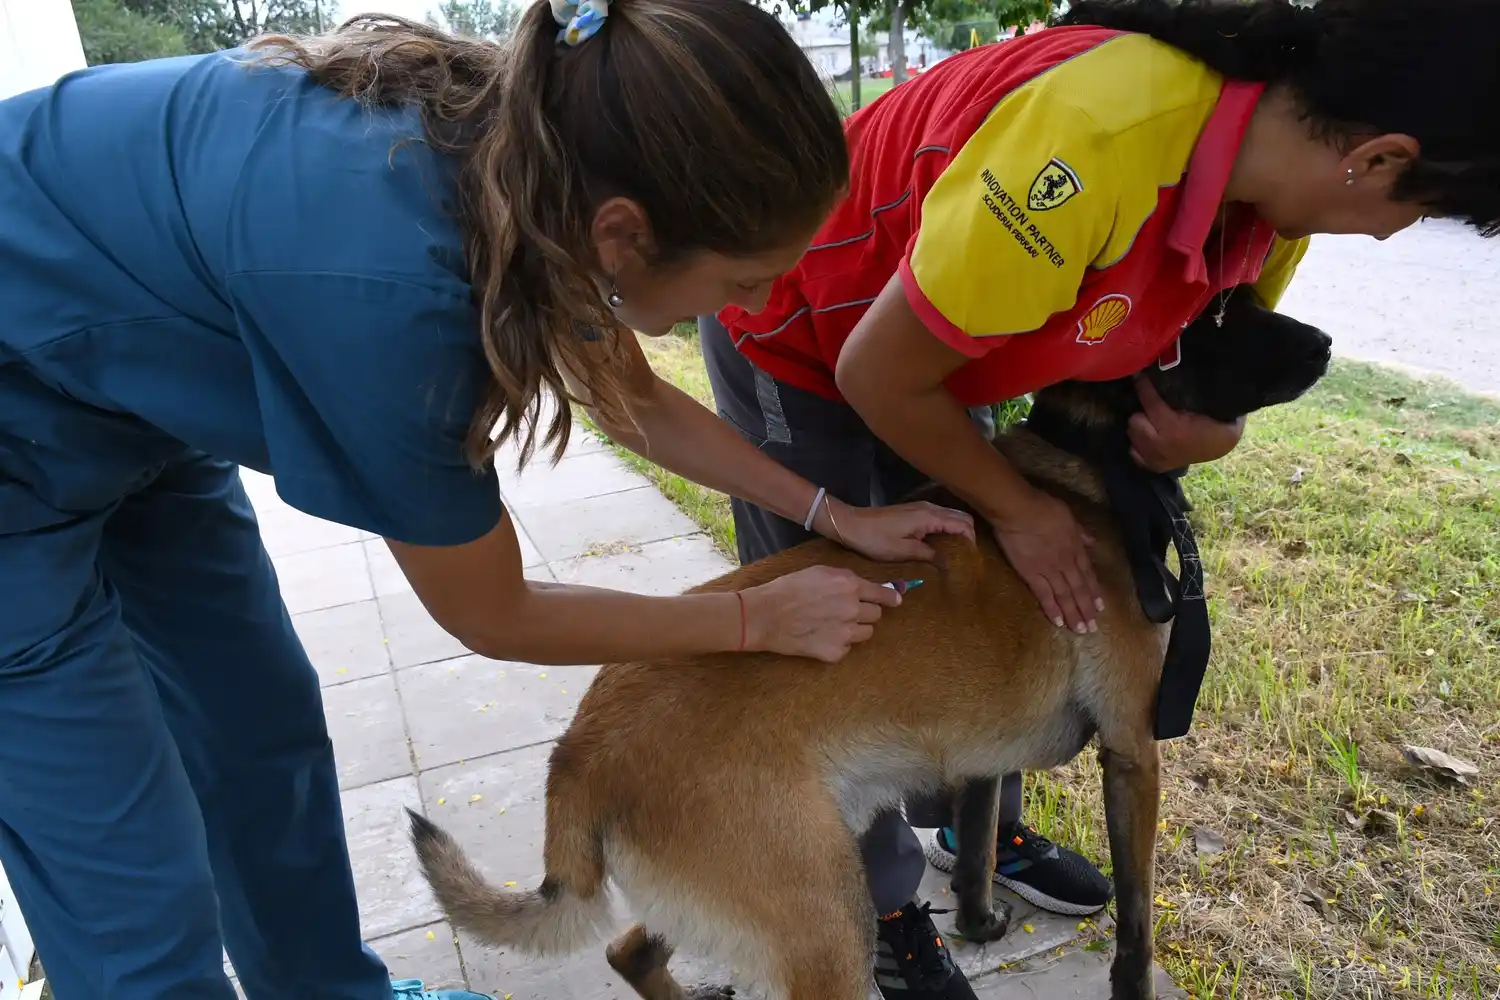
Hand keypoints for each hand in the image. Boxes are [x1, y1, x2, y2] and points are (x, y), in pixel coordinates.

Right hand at [740, 566, 902, 661]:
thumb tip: (867, 587)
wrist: (764, 615)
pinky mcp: (835, 652)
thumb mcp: (818, 572)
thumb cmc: (787, 589)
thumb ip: (845, 579)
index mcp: (849, 585)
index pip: (883, 594)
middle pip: (876, 614)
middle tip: (845, 611)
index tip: (895, 600)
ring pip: (866, 633)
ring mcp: (845, 633)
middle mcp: (852, 608)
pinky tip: (821, 636)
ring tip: (833, 624)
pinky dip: (839, 643)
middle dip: (864, 612)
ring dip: (855, 628)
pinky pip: (848, 648)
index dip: (890, 597)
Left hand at [819, 498, 975, 561]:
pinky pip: (940, 516)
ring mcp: (921, 507)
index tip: (972, 558)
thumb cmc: (876, 539)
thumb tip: (950, 563)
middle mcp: (929, 508)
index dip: (971, 540)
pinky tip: (942, 544)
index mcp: (929, 517)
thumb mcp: (903, 551)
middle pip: (961, 517)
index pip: (963, 524)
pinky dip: (947, 528)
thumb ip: (929, 555)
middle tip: (967, 556)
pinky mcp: (914, 510)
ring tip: (957, 552)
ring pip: (951, 515)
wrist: (851, 524)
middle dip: (968, 534)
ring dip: (958, 531)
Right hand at [990, 485, 1103, 633]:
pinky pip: (1044, 595)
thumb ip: (1080, 531)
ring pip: (1065, 596)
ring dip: (1074, 614)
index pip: (1088, 574)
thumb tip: (1091, 542)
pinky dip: (1052, 609)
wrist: (1021, 511)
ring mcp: (1049, 571)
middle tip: (1093, 628)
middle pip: (1079, 589)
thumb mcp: (1069, 516)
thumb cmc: (1044, 508)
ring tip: (1081, 631)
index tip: (1101, 607)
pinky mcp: (1031, 575)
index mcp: (1075, 548)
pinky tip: (1059, 622)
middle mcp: (1066, 563)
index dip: (1094, 591)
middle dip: (1087, 609)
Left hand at [1128, 378, 1244, 471]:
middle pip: (1134, 420)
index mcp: (1174, 428)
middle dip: (1142, 410)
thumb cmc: (1219, 420)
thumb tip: (1171, 369)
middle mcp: (1161, 445)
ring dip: (1140, 424)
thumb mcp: (1207, 403)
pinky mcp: (1155, 465)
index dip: (1143, 385)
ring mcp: (1156, 458)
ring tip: (1151, 416)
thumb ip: (1187, 391)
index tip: (1140, 375)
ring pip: (1133, 434)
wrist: (1224, 445)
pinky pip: (1134, 452)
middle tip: (1151, 402)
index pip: (1149, 402)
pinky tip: (1150, 433)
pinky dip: (1140, 442)